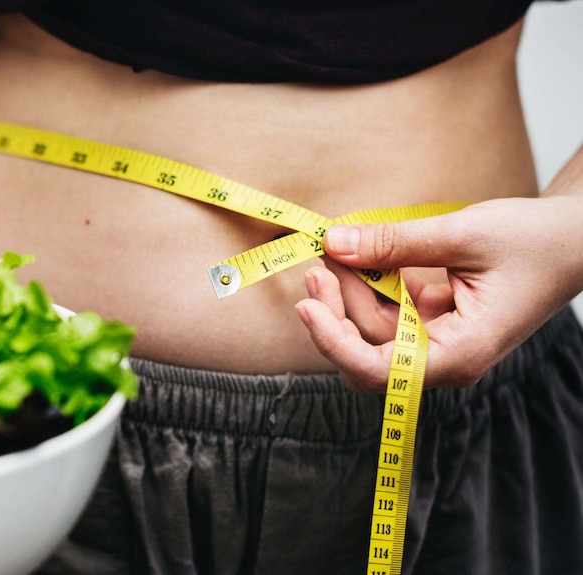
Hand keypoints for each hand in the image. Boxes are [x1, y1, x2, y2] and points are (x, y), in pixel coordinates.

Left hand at [294, 195, 582, 391]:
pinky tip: (359, 255)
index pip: (377, 371)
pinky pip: (388, 310)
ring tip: (335, 248)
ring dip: (349, 290)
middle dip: (336, 309)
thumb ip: (394, 243)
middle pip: (366, 351)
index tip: (306, 306)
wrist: (575, 238)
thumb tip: (333, 242)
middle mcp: (444, 357)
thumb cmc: (535, 241)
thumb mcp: (462, 235)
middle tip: (318, 262)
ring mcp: (437, 340)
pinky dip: (370, 283)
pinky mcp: (433, 320)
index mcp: (459, 354)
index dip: (334, 342)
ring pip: (372, 328)